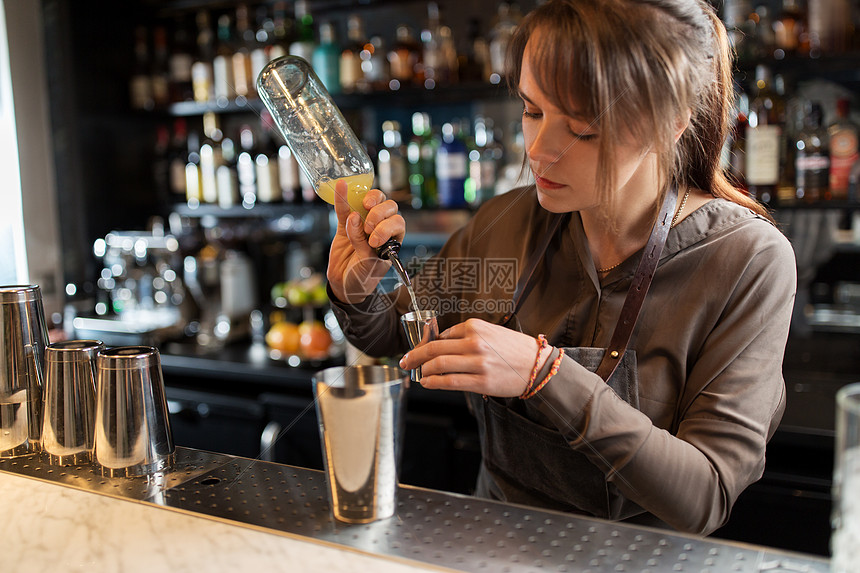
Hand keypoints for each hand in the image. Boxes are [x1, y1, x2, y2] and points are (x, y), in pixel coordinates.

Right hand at [327, 179, 404, 303]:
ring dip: (371, 198)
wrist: (344, 285)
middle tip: (368, 227)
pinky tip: (341, 186)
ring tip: (363, 206)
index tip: (374, 240)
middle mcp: (381, 228)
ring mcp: (363, 224)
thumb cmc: (363, 278)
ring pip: (372, 203)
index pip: (397, 224)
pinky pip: (345, 208)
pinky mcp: (345, 224)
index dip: (387, 227)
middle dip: (380, 213)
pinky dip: (343, 198)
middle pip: (389, 208)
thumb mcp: (367, 266)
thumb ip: (362, 244)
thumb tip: (354, 218)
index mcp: (393, 240)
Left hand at [399, 318, 554, 396]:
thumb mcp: (490, 332)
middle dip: (414, 356)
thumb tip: (440, 344)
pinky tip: (427, 382)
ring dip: (422, 370)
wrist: (538, 366)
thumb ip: (466, 336)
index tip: (417, 351)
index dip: (424, 345)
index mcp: (475, 326)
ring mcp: (477, 362)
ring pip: (438, 365)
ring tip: (418, 374)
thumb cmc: (515, 350)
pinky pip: (449, 382)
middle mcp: (474, 342)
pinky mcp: (481, 381)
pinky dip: (433, 382)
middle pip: (433, 349)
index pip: (440, 336)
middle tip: (405, 361)